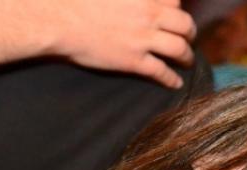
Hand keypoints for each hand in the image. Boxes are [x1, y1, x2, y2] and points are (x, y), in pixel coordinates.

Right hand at [49, 0, 195, 87]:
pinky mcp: (134, 61)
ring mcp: (142, 39)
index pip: (174, 1)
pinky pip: (162, 72)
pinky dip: (172, 80)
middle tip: (188, 39)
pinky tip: (176, 84)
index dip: (176, 10)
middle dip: (189, 33)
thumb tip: (135, 2)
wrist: (57, 19)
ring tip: (187, 61)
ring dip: (187, 57)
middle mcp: (147, 14)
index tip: (174, 16)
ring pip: (180, 49)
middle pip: (185, 25)